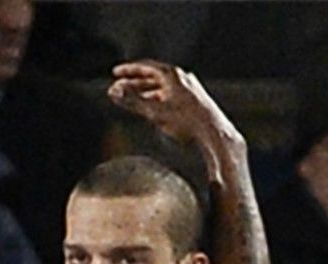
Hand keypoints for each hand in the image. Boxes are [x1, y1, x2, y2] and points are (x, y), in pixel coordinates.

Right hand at [109, 62, 238, 158]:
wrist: (212, 132)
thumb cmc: (186, 121)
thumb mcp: (154, 111)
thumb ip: (132, 101)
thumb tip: (114, 92)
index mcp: (172, 75)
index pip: (145, 66)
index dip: (128, 70)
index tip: (115, 73)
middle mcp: (181, 78)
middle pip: (152, 76)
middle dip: (133, 82)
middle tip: (118, 88)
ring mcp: (188, 87)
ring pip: (160, 86)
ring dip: (143, 91)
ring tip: (130, 98)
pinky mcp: (192, 98)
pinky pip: (168, 93)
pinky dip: (155, 97)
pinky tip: (148, 107)